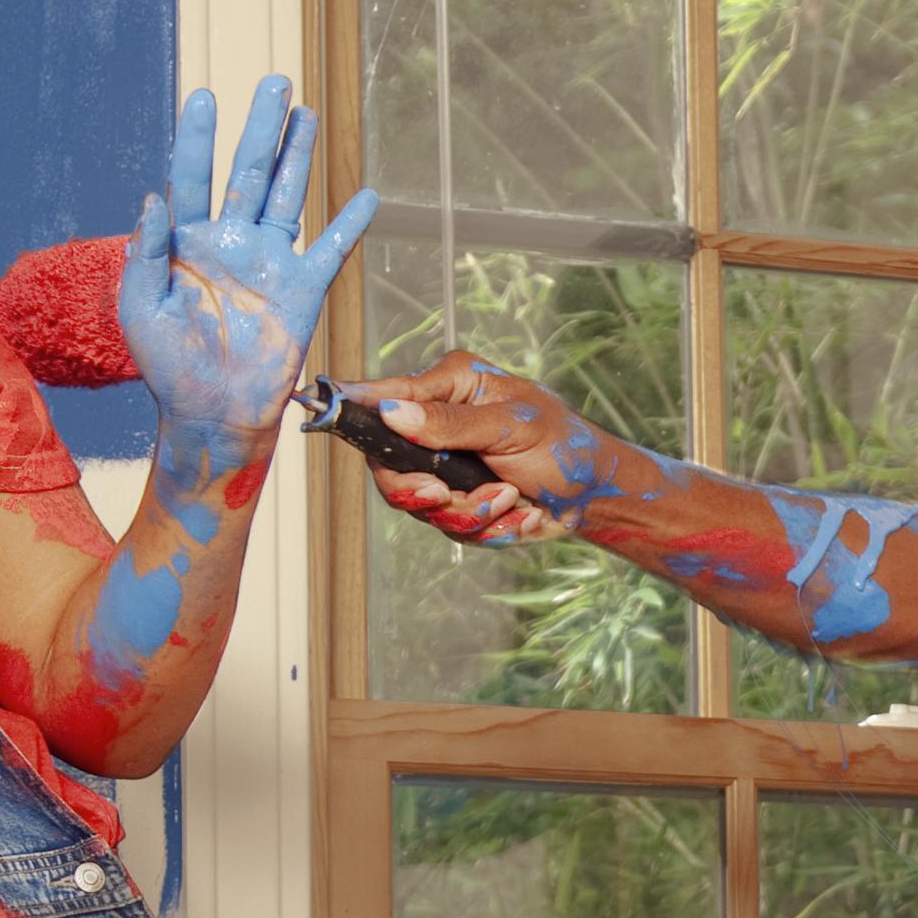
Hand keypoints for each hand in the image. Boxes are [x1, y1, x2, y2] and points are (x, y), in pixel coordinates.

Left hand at [119, 77, 380, 458]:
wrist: (212, 413)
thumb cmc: (167, 366)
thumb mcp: (141, 308)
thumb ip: (144, 253)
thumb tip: (153, 198)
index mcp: (184, 242)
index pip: (192, 177)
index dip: (199, 138)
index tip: (205, 98)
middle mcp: (229, 242)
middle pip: (246, 172)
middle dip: (259, 128)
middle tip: (274, 82)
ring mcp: (268, 263)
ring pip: (286, 195)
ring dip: (296, 155)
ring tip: (305, 113)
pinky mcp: (302, 291)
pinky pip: (330, 250)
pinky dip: (349, 224)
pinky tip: (368, 197)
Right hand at [342, 353, 625, 545]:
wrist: (595, 497)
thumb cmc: (564, 446)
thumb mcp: (511, 427)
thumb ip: (450, 423)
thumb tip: (391, 412)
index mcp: (449, 388)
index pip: (384, 396)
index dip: (351, 408)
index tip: (322, 414)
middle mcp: (436, 425)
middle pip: (387, 465)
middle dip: (423, 492)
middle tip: (444, 493)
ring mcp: (445, 467)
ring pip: (418, 505)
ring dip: (468, 513)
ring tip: (511, 499)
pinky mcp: (457, 502)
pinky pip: (448, 527)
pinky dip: (487, 529)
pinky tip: (519, 513)